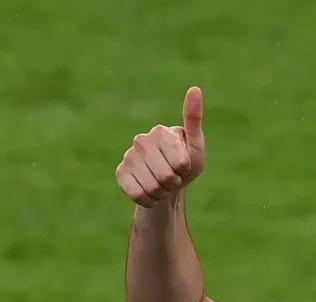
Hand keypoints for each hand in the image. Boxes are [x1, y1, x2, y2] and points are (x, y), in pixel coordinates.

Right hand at [116, 86, 205, 207]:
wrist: (167, 184)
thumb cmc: (185, 164)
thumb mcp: (195, 145)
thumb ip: (193, 120)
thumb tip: (195, 88)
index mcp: (161, 132)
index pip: (181, 163)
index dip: (185, 171)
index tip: (183, 166)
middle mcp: (141, 140)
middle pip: (166, 176)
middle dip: (174, 183)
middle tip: (173, 177)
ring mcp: (128, 156)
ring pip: (152, 187)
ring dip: (162, 192)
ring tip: (162, 184)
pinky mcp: (120, 173)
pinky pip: (137, 194)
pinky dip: (149, 199)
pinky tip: (150, 191)